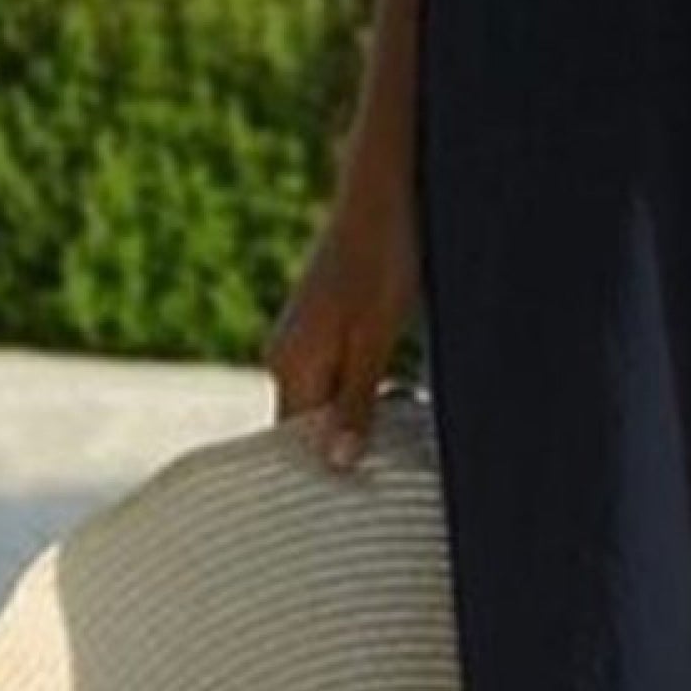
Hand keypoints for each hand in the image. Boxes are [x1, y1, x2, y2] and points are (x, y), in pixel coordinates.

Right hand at [262, 149, 421, 469]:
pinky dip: (369, 393)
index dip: (326, 474)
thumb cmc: (384, 257)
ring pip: (331, 401)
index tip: (361, 502)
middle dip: (348, 450)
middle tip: (391, 480)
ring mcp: (308, 338)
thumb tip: (335, 463)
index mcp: (291, 364)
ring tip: (402, 444)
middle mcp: (288, 354)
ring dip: (363, 421)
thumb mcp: (377, 335)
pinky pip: (343, 376)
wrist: (386, 188)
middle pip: (312, 426)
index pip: (294, 445)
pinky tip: (401, 398)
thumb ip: (355, 400)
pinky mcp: (331, 323)